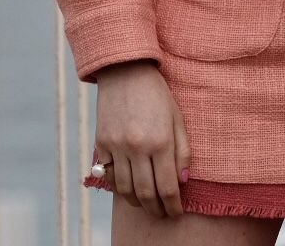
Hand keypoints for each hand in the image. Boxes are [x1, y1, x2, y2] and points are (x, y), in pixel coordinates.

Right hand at [93, 60, 190, 215]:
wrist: (125, 71)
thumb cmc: (157, 95)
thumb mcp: (178, 119)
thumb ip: (183, 151)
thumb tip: (183, 182)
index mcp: (161, 141)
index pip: (167, 187)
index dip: (173, 206)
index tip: (176, 213)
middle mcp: (137, 147)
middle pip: (146, 193)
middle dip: (156, 210)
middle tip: (162, 214)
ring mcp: (116, 146)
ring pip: (125, 189)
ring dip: (137, 202)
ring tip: (146, 204)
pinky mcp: (101, 143)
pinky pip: (109, 175)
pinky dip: (119, 186)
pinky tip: (129, 188)